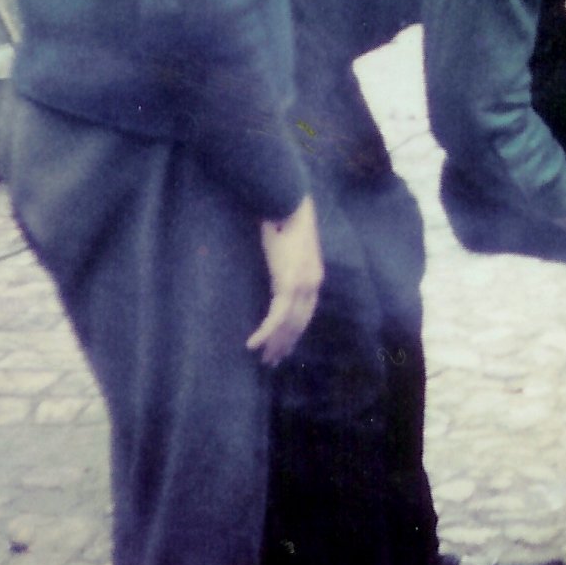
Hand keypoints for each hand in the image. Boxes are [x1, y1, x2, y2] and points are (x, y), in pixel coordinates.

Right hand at [247, 195, 322, 365]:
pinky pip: (275, 317)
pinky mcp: (287, 284)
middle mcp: (312, 284)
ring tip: (263, 360)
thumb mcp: (287, 246)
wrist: (287, 203)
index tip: (285, 346)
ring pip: (288, 325)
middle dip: (286, 344)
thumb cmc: (283, 219)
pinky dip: (264, 333)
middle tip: (273, 361)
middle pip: (299, 324)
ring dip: (275, 344)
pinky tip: (251, 345)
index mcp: (314, 275)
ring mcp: (302, 285)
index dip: (295, 331)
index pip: (306, 312)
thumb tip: (275, 268)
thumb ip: (284, 262)